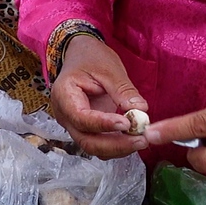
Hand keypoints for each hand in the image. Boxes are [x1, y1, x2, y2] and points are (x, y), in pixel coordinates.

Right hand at [47, 36, 149, 158]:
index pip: (82, 118)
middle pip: (87, 141)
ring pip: (93, 147)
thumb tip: (141, 110)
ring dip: (118, 148)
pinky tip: (133, 138)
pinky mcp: (86, 129)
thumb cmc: (91, 58)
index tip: (127, 124)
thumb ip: (123, 90)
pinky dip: (116, 145)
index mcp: (65, 96)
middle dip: (115, 145)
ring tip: (140, 139)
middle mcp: (65, 116)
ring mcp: (74, 125)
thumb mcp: (109, 69)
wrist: (81, 56)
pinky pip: (99, 143)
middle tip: (141, 139)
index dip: (104, 125)